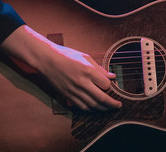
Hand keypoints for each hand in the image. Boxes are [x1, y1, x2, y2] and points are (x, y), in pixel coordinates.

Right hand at [0, 25, 121, 111]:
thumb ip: (100, 69)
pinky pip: (81, 106)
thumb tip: (112, 76)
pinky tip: (95, 107)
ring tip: (108, 108)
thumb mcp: (85, 57)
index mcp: (87, 71)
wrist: (47, 59)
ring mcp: (73, 90)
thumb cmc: (66, 55)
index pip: (105, 84)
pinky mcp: (67, 95)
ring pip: (92, 105)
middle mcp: (81, 82)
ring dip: (102, 109)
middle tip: (118, 106)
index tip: (112, 85)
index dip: (110, 86)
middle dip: (112, 104)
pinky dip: (90, 109)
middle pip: (101, 98)